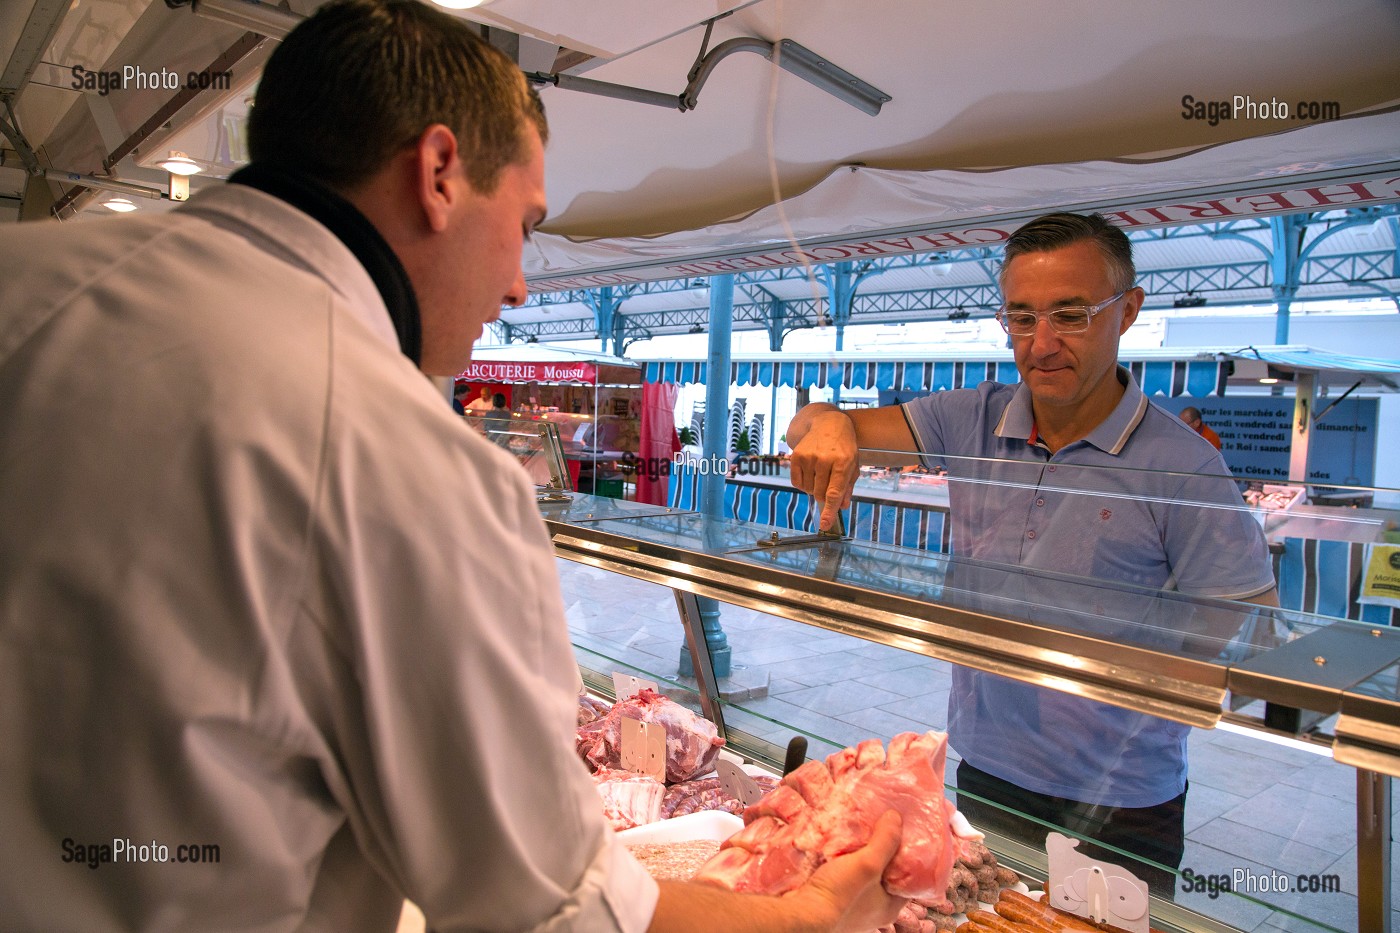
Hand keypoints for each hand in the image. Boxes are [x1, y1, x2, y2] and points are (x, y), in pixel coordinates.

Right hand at [786, 810, 905, 931]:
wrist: (801, 914)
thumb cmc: (838, 896)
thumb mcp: (867, 864)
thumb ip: (885, 841)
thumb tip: (896, 817)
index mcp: (889, 906)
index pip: (907, 876)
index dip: (907, 854)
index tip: (903, 832)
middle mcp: (872, 908)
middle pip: (883, 872)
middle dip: (879, 850)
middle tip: (878, 826)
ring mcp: (851, 904)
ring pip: (860, 872)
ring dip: (857, 853)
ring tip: (858, 830)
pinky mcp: (831, 897)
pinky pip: (841, 873)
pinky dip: (840, 859)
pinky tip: (837, 843)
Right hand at [788, 408, 860, 531]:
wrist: (829, 423)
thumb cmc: (844, 447)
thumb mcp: (853, 465)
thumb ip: (847, 487)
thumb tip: (842, 507)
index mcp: (843, 462)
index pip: (834, 492)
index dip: (829, 510)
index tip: (825, 524)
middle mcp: (825, 458)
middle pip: (820, 494)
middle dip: (824, 495)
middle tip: (828, 483)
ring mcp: (809, 456)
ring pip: (808, 489)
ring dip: (814, 488)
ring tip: (821, 473)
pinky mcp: (796, 455)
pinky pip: (796, 483)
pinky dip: (803, 484)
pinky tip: (811, 473)